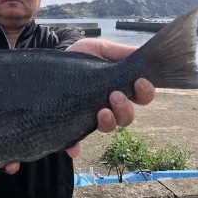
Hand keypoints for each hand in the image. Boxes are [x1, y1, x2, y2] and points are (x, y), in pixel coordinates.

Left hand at [64, 38, 155, 157]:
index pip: (141, 97)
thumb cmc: (79, 58)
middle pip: (127, 117)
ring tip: (101, 111)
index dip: (145, 92)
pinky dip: (76, 147)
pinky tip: (73, 149)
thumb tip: (140, 53)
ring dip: (109, 122)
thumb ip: (118, 52)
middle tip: (115, 96)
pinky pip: (76, 142)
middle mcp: (109, 106)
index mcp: (119, 88)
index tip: (140, 82)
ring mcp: (91, 117)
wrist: (52, 66)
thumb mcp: (98, 49)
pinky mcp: (73, 125)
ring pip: (108, 128)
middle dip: (125, 108)